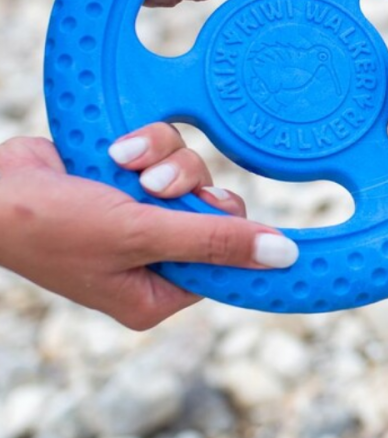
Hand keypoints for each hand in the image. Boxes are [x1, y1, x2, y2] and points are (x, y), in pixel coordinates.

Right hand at [0, 126, 298, 329]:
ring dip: (165, 162)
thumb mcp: (141, 235)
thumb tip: (285, 257)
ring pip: (191, 177)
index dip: (237, 236)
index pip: (227, 265)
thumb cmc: (52, 226)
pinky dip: (145, 145)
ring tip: (124, 164)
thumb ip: (215, 241)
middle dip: (190, 190)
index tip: (239, 215)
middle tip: (157, 187)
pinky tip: (115, 149)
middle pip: (214, 214)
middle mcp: (153, 258)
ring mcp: (139, 218)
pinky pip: (164, 154)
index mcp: (158, 292)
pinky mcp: (126, 182)